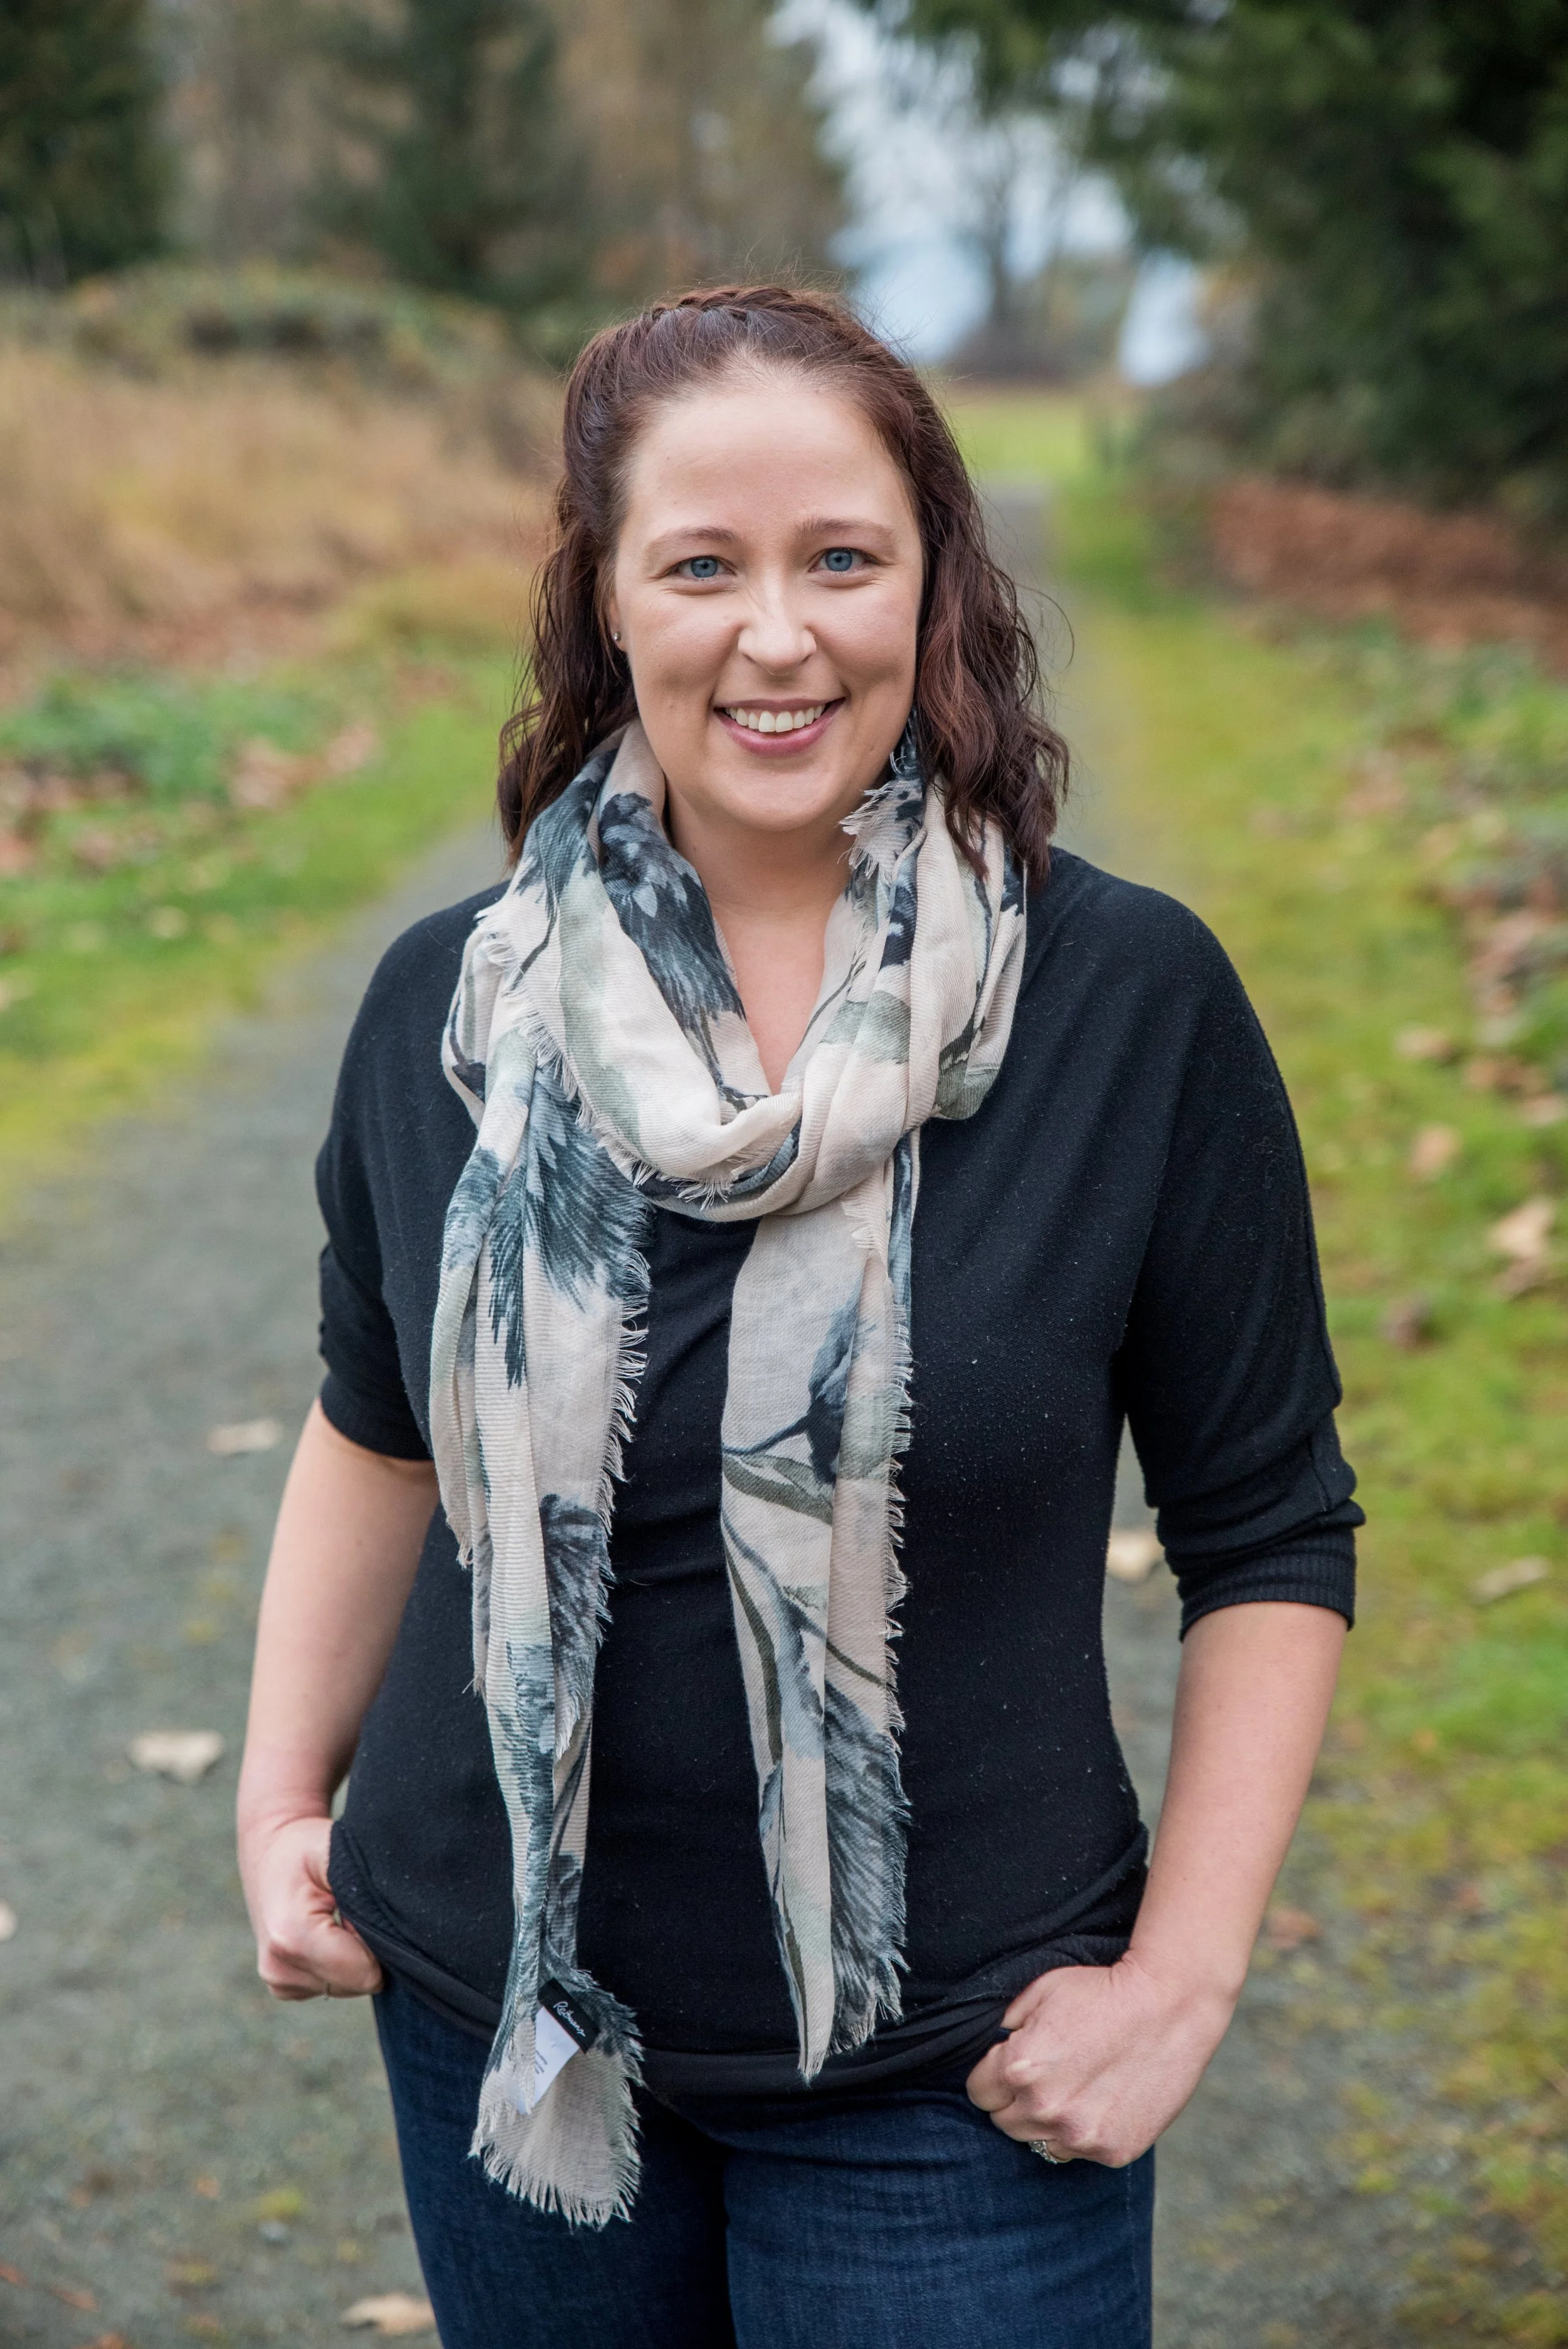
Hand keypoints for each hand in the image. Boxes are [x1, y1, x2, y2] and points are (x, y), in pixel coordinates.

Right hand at [238, 1811, 382, 2001]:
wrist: (270, 1852)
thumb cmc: (307, 1847)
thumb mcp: (337, 1852)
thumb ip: (363, 1895)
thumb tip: (396, 1937)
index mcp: (292, 1937)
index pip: (365, 1973)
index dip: (378, 1941)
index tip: (363, 1908)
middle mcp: (278, 1968)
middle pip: (358, 1982)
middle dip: (366, 1949)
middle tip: (350, 1909)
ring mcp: (278, 1981)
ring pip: (348, 1986)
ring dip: (352, 1955)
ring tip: (337, 1916)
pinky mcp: (283, 1987)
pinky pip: (332, 1985)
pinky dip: (338, 1963)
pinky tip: (327, 1931)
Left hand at [965, 1953, 1234, 2165]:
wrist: (1169, 2007)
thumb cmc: (1102, 1991)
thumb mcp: (1042, 1991)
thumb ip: (1008, 2025)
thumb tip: (992, 2048)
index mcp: (1019, 2068)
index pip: (978, 2092)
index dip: (992, 2075)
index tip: (1010, 2064)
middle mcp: (1045, 2109)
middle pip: (1004, 2122)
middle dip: (1016, 2100)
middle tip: (1047, 2074)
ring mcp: (1080, 2136)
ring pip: (1038, 2142)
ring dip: (1048, 2121)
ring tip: (1075, 2088)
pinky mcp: (1112, 2151)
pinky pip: (1078, 2151)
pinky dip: (1083, 2132)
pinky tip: (1102, 2101)